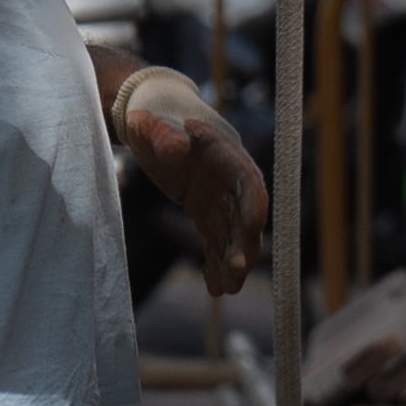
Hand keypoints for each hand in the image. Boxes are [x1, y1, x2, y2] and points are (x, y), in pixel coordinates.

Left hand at [113, 66, 265, 295]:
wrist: (151, 115)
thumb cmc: (152, 115)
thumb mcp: (152, 123)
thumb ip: (162, 135)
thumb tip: (176, 148)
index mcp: (224, 153)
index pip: (249, 181)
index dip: (254, 204)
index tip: (253, 227)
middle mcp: (228, 178)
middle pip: (245, 214)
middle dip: (243, 244)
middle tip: (235, 273)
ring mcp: (218, 195)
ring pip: (232, 233)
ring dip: (232, 260)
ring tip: (224, 290)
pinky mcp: (205, 208)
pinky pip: (215, 239)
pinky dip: (215, 261)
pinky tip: (213, 288)